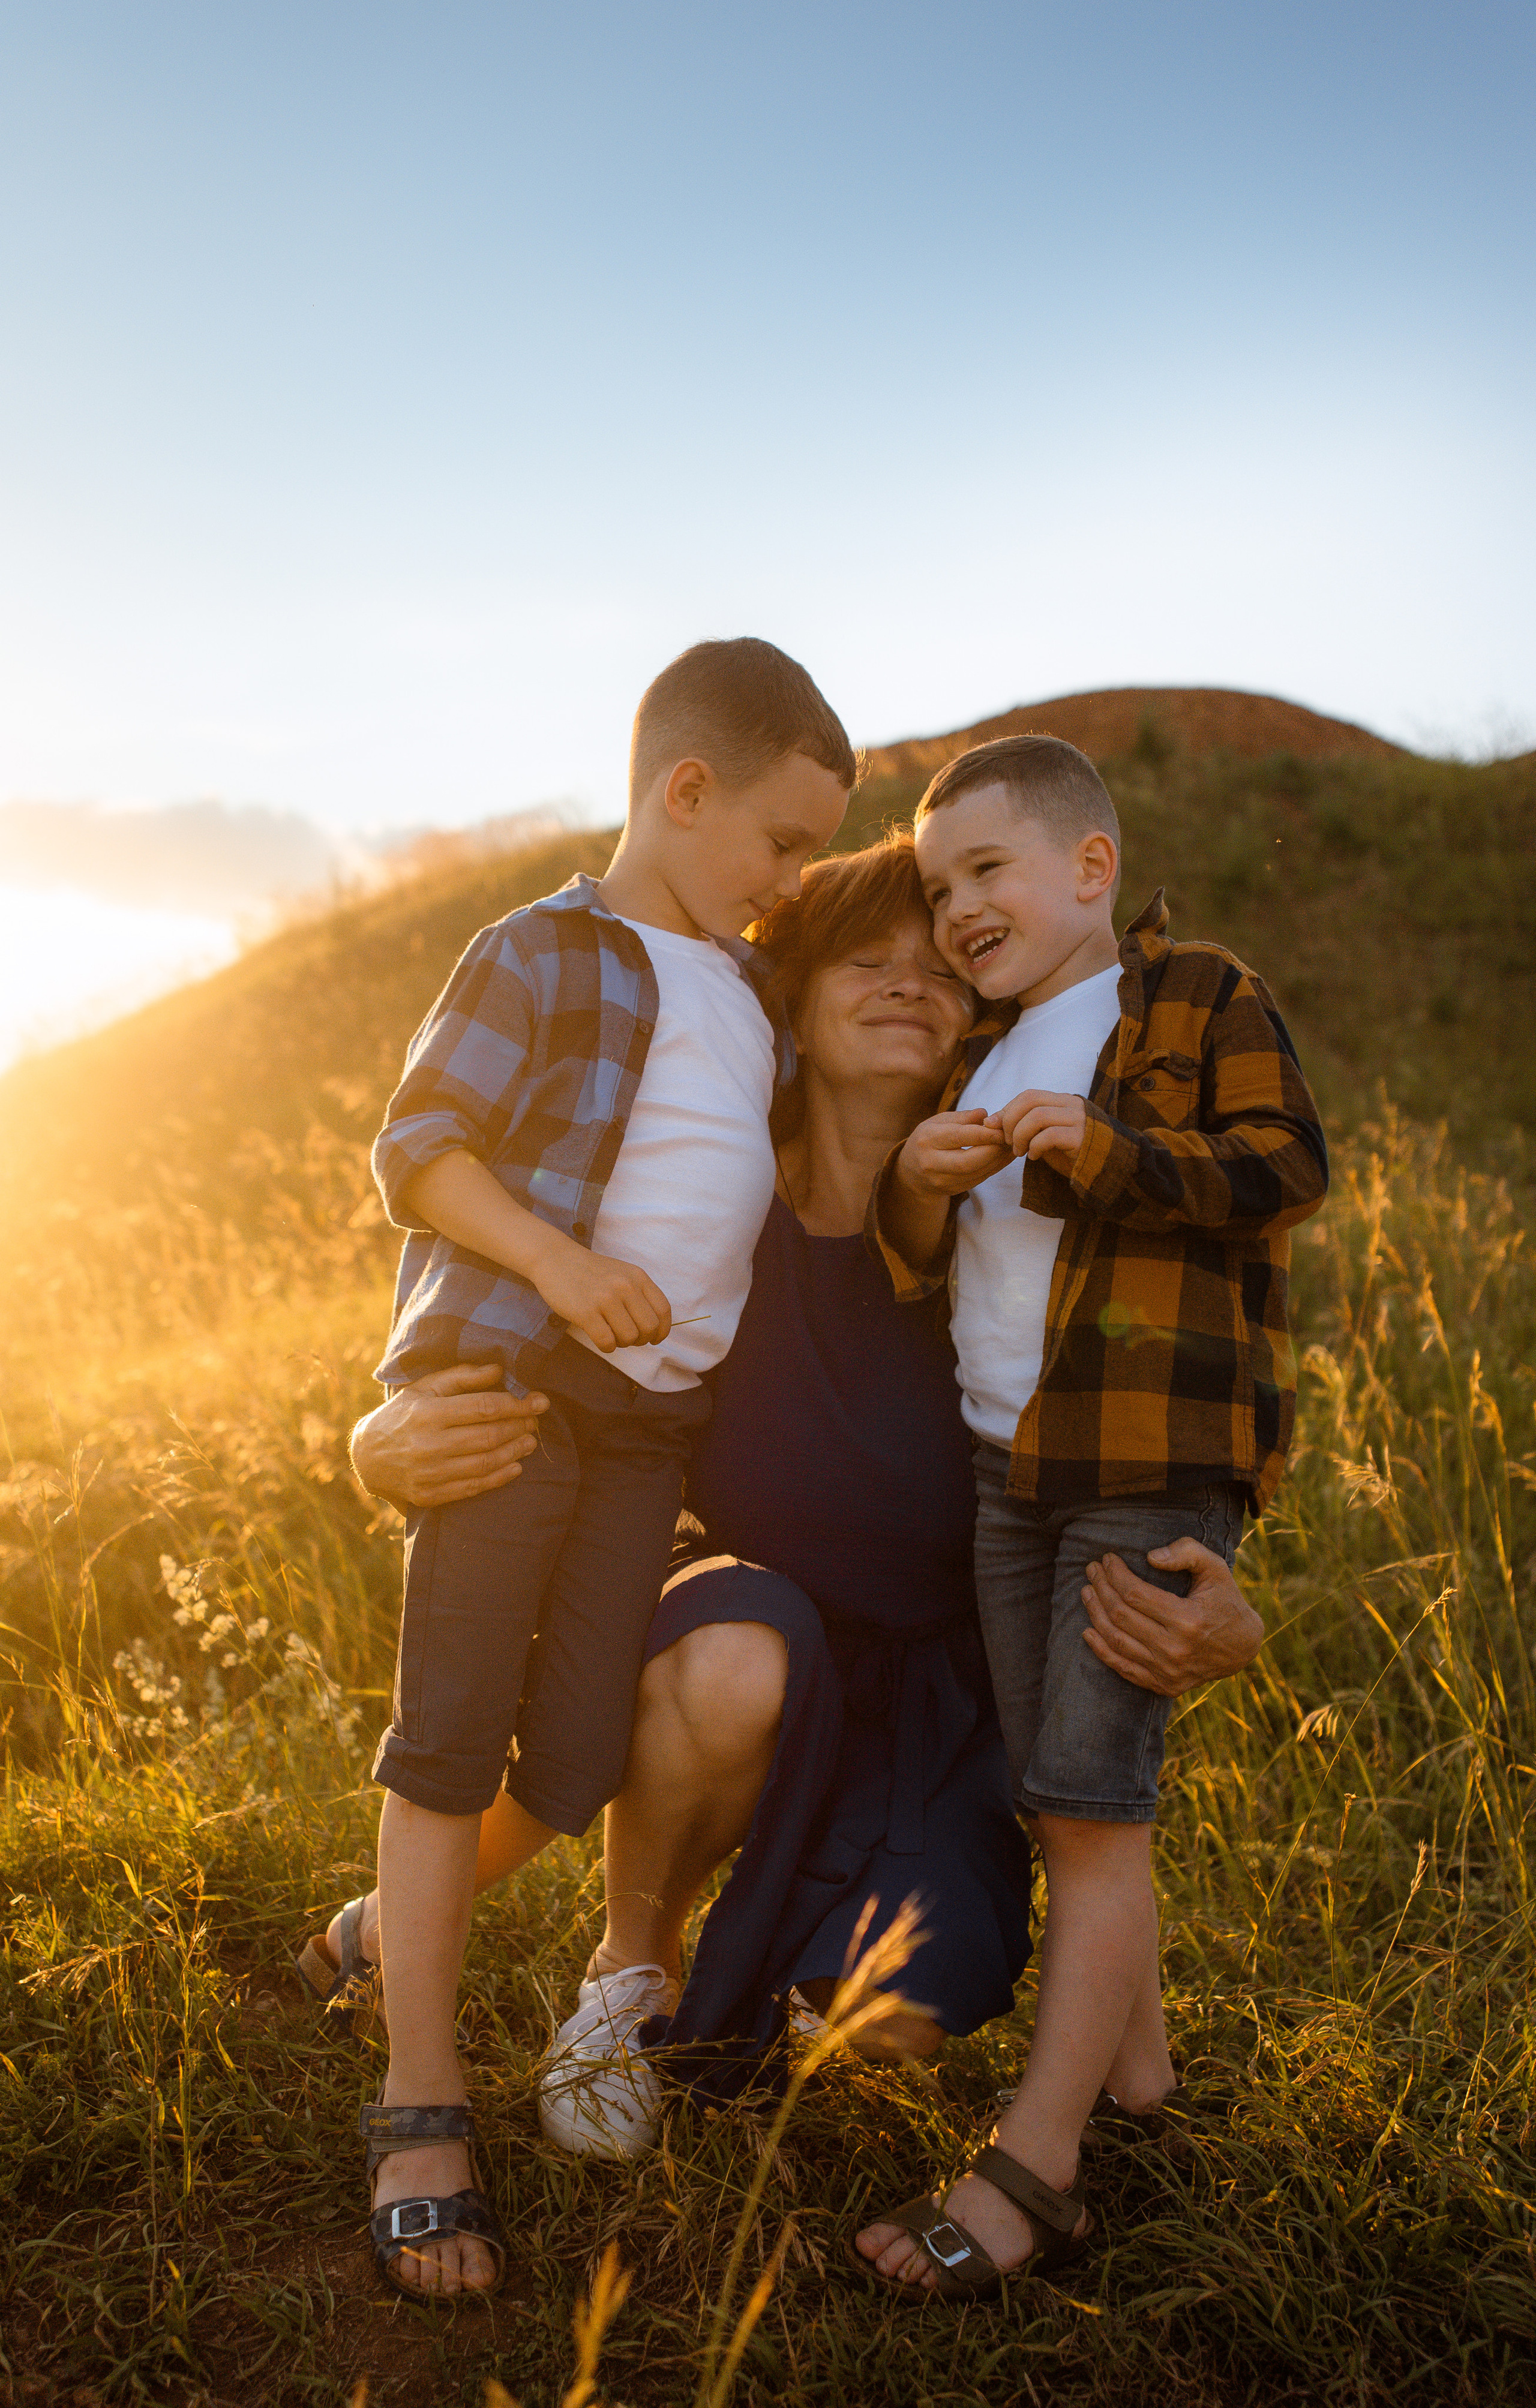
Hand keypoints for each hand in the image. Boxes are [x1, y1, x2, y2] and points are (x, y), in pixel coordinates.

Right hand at [350, 1364, 548, 1507]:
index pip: (483, 1408)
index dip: (517, 1405)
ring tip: (530, 1441)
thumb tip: (499, 1369)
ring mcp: (429, 1473)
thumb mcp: (425, 1387)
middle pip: (488, 1436)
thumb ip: (462, 1376)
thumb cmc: (403, 1414)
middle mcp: (428, 1444)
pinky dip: (499, 1478)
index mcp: (427, 1413)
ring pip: (484, 1464)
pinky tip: (515, 1467)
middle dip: (520, 1428)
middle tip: (536, 1422)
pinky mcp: (430, 1495)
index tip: (540, 1401)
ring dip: (514, 1452)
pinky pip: (473, 1488)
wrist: (368, 1456)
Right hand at [530, 1227, 671, 1351]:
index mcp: (638, 1277)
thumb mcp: (622, 1273)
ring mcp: (605, 1299)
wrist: (555, 1259)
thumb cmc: (589, 1271)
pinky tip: (600, 1339)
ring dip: (622, 1343)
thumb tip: (653, 1328)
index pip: (663, 1310)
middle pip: (649, 1328)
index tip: (654, 1338)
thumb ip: (639, 1294)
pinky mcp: (586, 1312)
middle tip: (628, 1337)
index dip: (662, 1330)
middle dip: (641, 1339)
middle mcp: (625, 1286)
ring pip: (628, 1337)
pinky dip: (607, 1347)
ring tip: (611, 1334)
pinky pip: (607, 1342)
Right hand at [896, 1109, 1013, 1198]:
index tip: (1002, 1128)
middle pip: (968, 1161)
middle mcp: (931, 1163)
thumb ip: (962, 1118)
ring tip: (1011, 1146)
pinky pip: (979, 1179)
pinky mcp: (952, 1190)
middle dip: (993, 1150)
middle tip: (1009, 1138)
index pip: (959, 1137)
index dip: (984, 1133)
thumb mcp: (938, 1122)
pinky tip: (1004, 1157)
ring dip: (998, 1160)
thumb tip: (985, 1114)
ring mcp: (941, 1180)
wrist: (911, 1173)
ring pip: (976, 1173)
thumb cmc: (928, 1140)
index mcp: (927, 1140)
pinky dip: (995, 1168)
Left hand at [986, 1089, 1086, 1171]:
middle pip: (1030, 1101)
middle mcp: (1072, 1105)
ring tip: (1020, 1151)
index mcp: (1062, 1101)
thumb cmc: (1069, 1152)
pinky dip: (1035, 1146)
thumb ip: (1022, 1125)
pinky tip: (1034, 1156)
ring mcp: (1078, 1119)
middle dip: (1011, 1121)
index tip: (997, 1128)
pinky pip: (1049, 1136)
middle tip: (1009, 1142)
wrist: (1102, 1170)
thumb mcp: (1042, 1136)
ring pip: (1037, 1116)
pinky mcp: (1081, 1137)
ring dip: (1020, 1135)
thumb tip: (989, 1121)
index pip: (1028, 1095)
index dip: (1008, 1110)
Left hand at [1080, 1537, 1264, 1696]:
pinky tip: (1088, 1631)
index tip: (1107, 1559)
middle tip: (1092, 1570)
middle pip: (1121, 1615)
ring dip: (1095, 1614)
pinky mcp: (1164, 1685)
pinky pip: (1123, 1668)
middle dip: (1101, 1588)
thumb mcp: (1215, 1568)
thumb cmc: (1224, 1600)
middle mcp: (1176, 1649)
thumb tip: (1150, 1557)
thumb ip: (1186, 1553)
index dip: (1115, 1574)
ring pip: (1116, 1641)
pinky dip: (1101, 1650)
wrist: (1242, 1647)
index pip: (1135, 1593)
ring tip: (1087, 1592)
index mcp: (1188, 1619)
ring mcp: (1168, 1671)